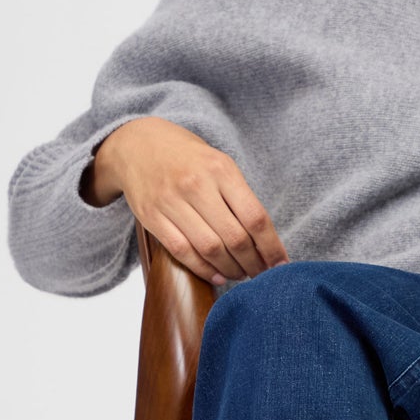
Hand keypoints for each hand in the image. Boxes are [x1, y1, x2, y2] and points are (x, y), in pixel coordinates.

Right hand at [84, 116, 288, 284]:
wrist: (138, 144)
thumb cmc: (187, 158)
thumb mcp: (219, 163)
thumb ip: (239, 196)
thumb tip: (265, 241)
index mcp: (221, 169)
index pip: (255, 217)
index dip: (271, 247)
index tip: (281, 264)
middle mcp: (197, 185)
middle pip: (235, 238)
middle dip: (253, 264)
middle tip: (261, 274)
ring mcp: (172, 201)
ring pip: (210, 248)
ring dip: (231, 269)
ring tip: (241, 274)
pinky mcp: (152, 216)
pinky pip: (182, 251)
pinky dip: (203, 269)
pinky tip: (217, 274)